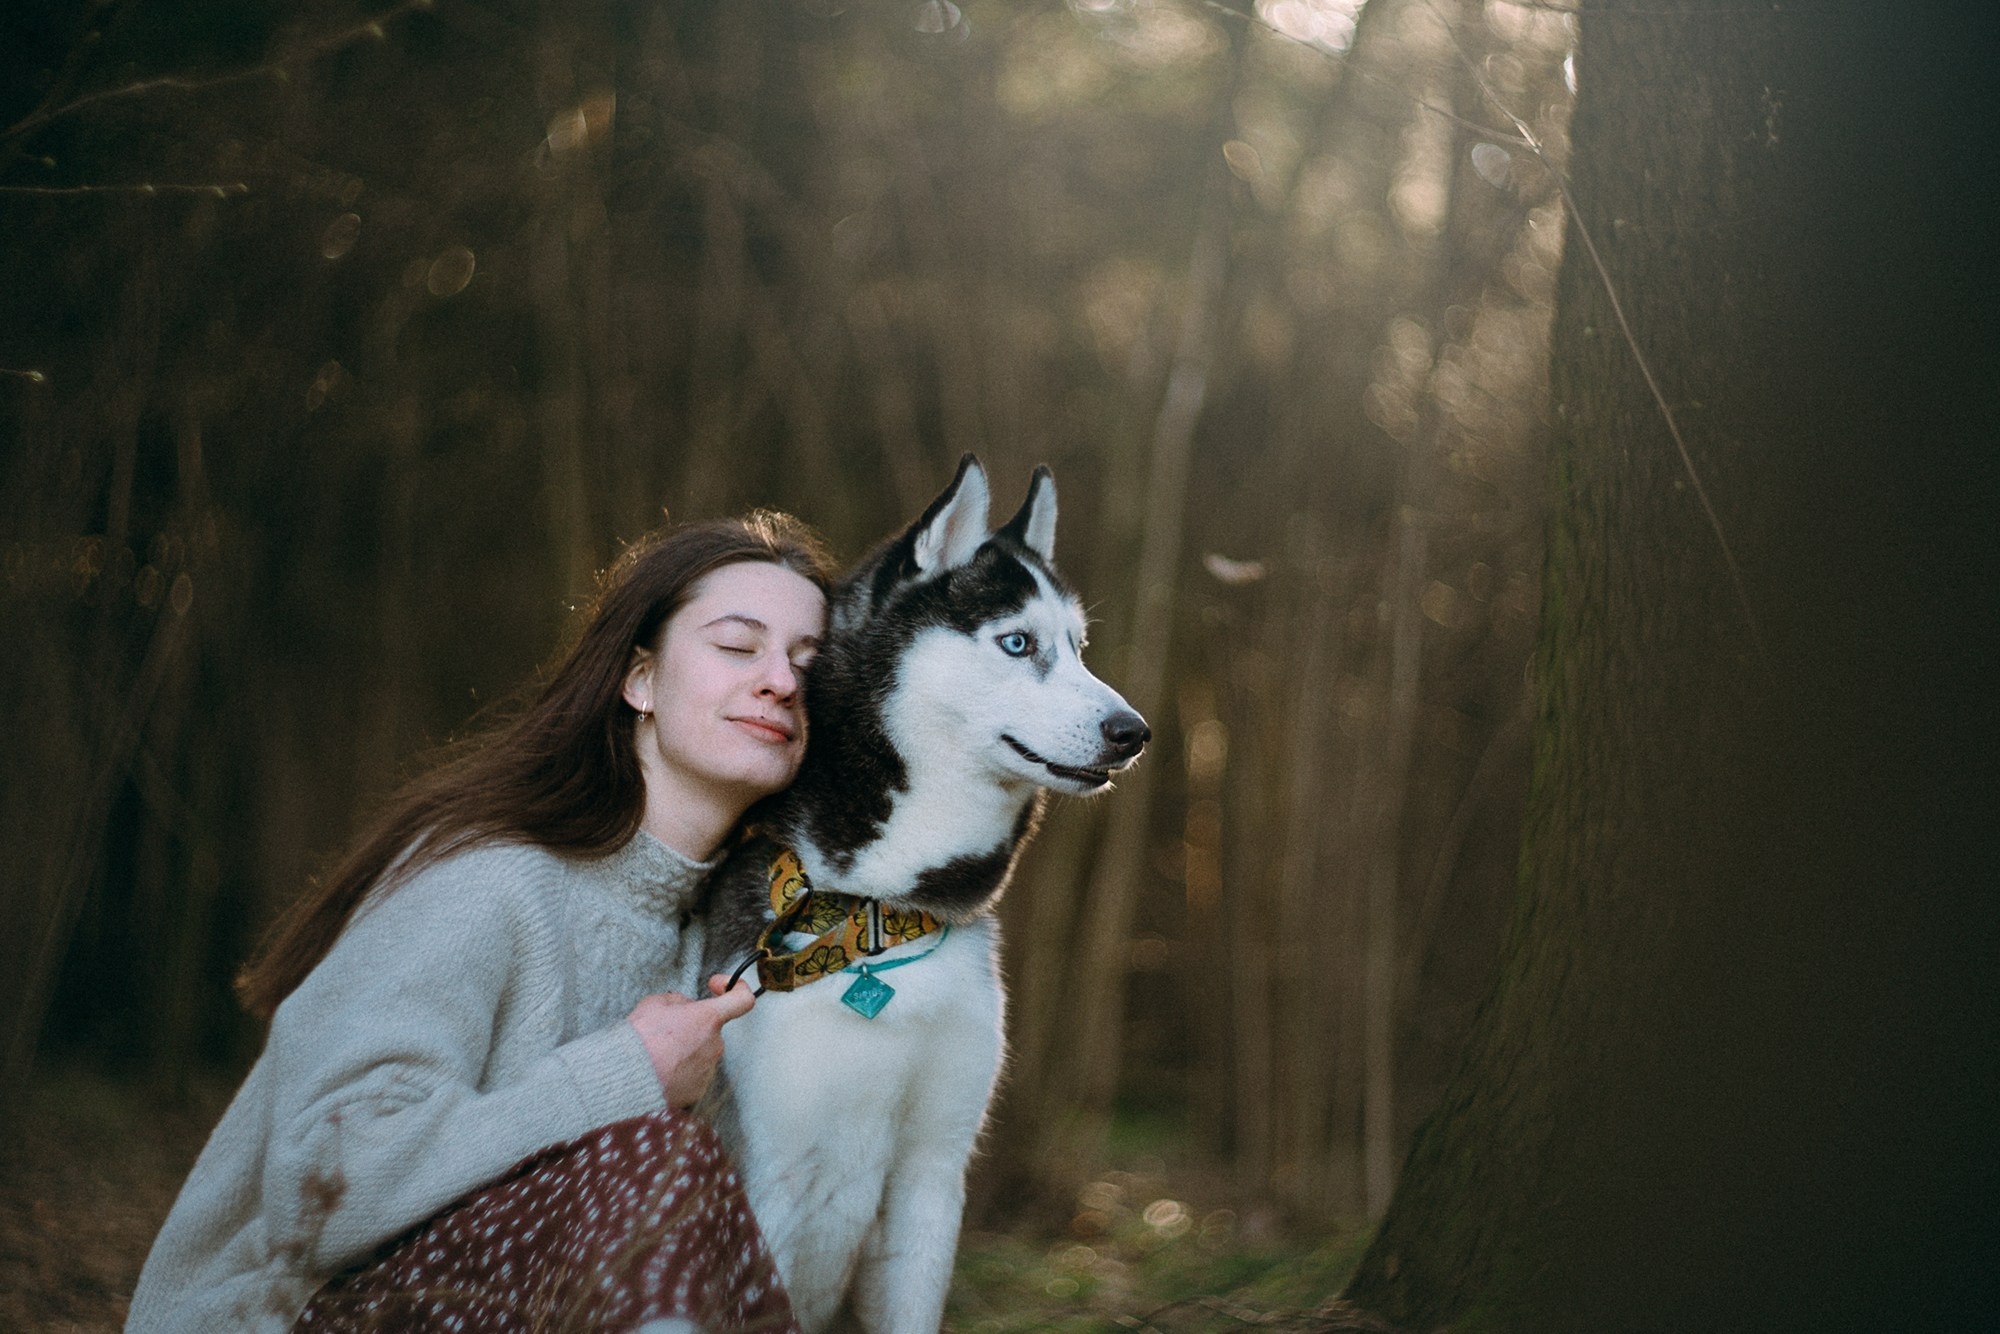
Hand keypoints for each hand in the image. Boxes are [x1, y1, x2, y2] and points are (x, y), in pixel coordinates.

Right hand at [625, 975, 756, 1107]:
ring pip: (702, 1052)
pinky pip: (694, 1074)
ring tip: (659, 1053)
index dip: (735, 989)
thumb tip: (686, 1008)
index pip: (743, 999)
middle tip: (666, 1031)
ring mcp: (709, 1069)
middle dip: (693, 1027)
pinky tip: (661, 1070)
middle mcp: (715, 1044)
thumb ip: (679, 1001)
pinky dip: (681, 1071)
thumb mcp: (655, 1003)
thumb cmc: (641, 1039)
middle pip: (711, 1029)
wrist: (627, 1078)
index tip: (717, 988)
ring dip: (686, 1050)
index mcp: (709, 1018)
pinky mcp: (699, 1090)